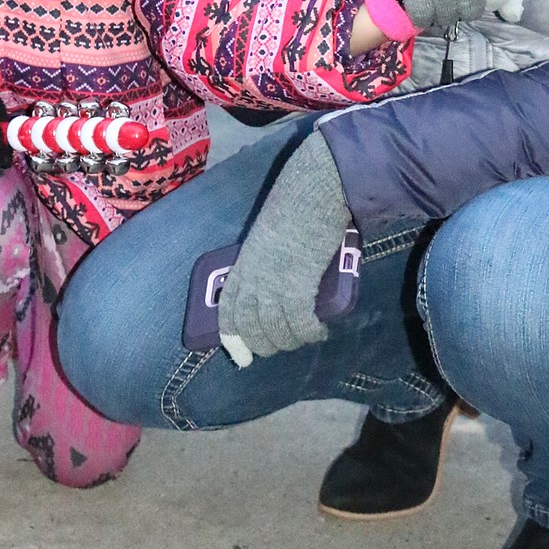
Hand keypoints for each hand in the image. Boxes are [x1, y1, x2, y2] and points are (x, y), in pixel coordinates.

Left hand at [218, 131, 349, 361]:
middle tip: (282, 347)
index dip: (233, 337)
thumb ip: (267, 261)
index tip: (242, 356)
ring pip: (275, 331)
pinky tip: (320, 331)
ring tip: (305, 337)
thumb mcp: (268, 237)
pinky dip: (309, 332)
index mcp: (243, 265)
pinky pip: (299, 324)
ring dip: (290, 341)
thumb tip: (277, 282)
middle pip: (251, 327)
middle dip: (265, 345)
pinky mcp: (297, 286)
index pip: (228, 310)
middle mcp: (252, 279)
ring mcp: (273, 284)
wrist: (312, 192)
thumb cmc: (294, 207)